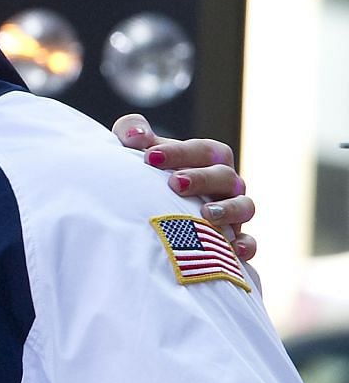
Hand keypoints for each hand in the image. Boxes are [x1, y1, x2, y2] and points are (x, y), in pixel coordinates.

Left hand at [114, 114, 256, 263]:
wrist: (148, 213)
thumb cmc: (148, 176)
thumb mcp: (139, 152)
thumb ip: (133, 132)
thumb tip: (135, 135)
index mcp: (208, 160)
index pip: (204, 150)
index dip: (180, 152)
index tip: (150, 157)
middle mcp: (225, 185)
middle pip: (225, 176)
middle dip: (202, 178)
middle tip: (175, 183)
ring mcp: (233, 213)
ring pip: (245, 206)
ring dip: (228, 209)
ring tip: (205, 213)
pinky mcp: (233, 242)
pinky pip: (249, 244)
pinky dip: (245, 246)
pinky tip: (233, 250)